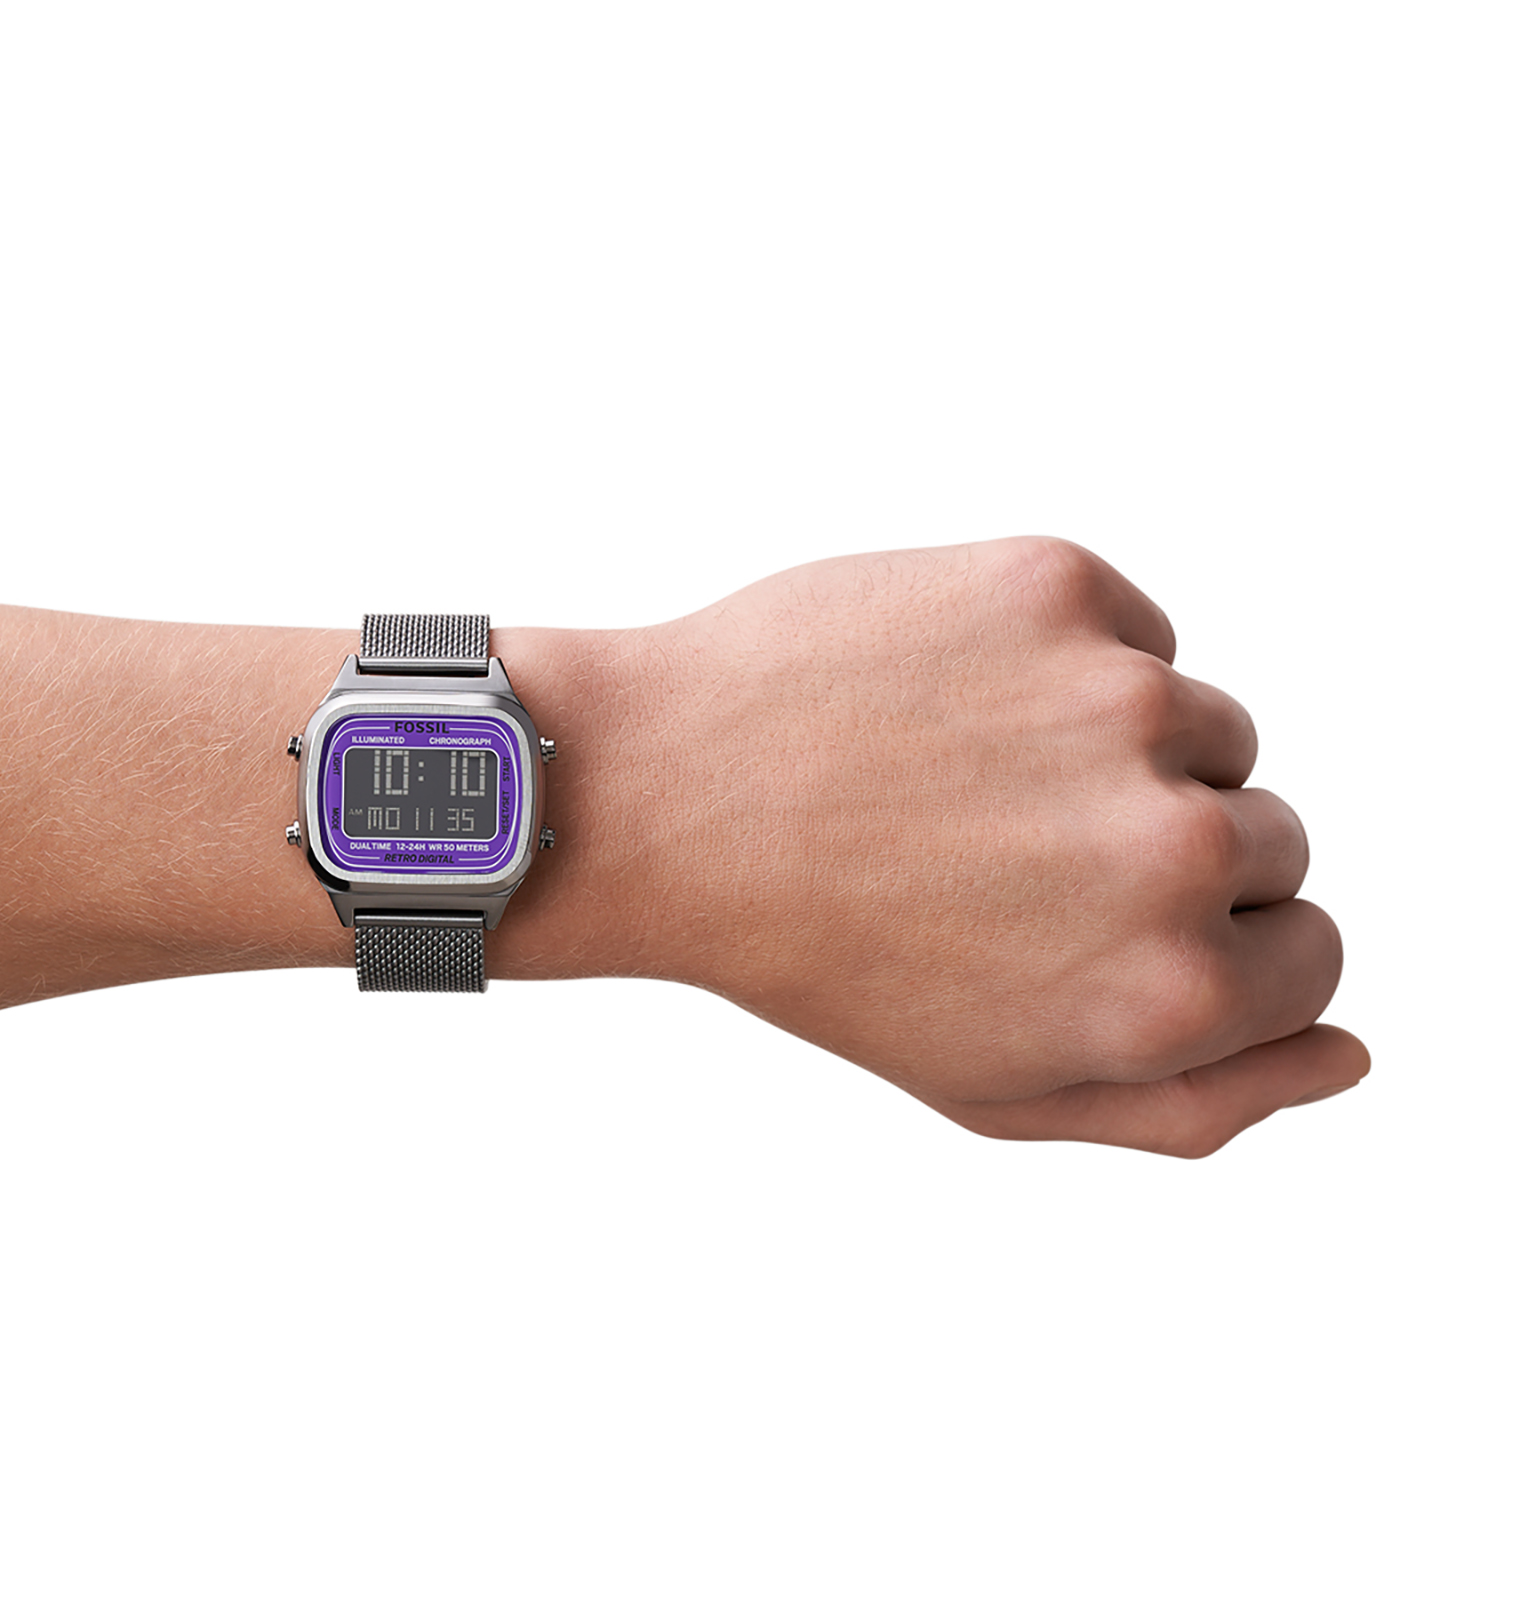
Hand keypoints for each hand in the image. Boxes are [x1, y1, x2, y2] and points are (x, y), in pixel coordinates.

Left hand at [585, 538, 1366, 1155]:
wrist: (665, 799)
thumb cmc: (824, 955)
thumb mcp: (1000, 1088)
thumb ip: (1197, 1104)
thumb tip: (1348, 1055)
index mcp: (1173, 992)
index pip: (1312, 955)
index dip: (1212, 947)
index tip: (1110, 930)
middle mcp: (1173, 845)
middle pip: (1272, 835)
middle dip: (1166, 852)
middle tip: (1010, 859)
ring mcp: (1120, 697)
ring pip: (1204, 725)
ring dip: (1116, 753)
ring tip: (968, 780)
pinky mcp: (1056, 586)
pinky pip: (1132, 631)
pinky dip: (1063, 663)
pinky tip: (949, 701)